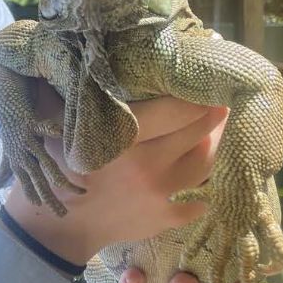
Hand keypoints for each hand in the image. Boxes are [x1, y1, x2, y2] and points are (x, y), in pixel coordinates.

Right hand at [3, 89, 229, 265]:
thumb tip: (74, 57)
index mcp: (124, 137)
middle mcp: (148, 165)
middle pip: (198, 134)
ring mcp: (160, 195)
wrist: (59, 225)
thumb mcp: (61, 124)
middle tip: (223, 100)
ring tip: (218, 131)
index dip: (197, 95)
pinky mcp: (164, 218)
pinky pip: (198, 200)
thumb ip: (80, 94)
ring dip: (215, 145)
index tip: (208, 81)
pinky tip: (206, 178)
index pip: (176, 110)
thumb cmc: (59, 165)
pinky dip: (205, 189)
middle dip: (215, 115)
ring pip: (205, 164)